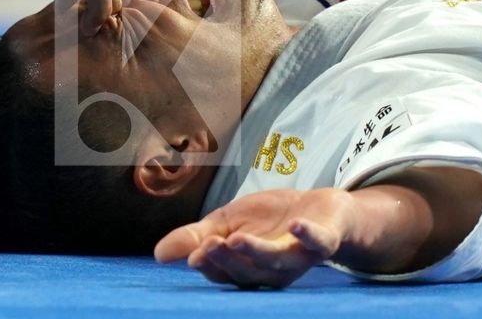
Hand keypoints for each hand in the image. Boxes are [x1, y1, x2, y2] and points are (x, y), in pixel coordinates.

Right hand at [155, 188, 360, 289]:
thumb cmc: (271, 220)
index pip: (224, 273)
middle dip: (227, 260)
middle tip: (207, 245)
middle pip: (247, 272)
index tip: (192, 255)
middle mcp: (272, 271)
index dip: (209, 264)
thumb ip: (196, 237)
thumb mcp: (227, 222)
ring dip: (256, 252)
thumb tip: (157, 254)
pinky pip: (318, 242)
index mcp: (247, 269)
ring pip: (276, 261)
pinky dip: (309, 235)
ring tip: (236, 238)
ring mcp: (300, 257)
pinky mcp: (324, 241)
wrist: (321, 208)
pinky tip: (297, 225)